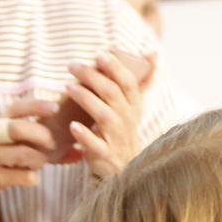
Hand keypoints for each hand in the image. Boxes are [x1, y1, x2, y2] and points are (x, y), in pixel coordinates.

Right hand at [0, 98, 58, 198]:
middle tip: (53, 143)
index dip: (35, 106)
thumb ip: (46, 144)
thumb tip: (80, 149)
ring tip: (42, 162)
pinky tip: (33, 177)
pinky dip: (29, 177)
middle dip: (38, 134)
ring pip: (17, 154)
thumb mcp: (16, 142)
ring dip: (37, 158)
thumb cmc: (2, 153)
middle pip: (15, 128)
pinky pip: (14, 176)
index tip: (55, 107)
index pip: (16, 108)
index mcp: (1, 123)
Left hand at [62, 51, 155, 180]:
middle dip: (93, 77)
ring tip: (68, 87)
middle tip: (72, 66)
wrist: (125, 167)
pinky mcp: (105, 155)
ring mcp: (117, 138)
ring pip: (104, 116)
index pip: (128, 83)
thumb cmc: (122, 130)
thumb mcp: (133, 106)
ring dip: (86, 99)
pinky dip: (85, 136)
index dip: (116, 68)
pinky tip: (73, 126)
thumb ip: (140, 80)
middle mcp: (127, 120)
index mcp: (134, 106)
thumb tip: (152, 53)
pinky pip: (96, 145)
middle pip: (113, 94)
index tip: (100, 54)